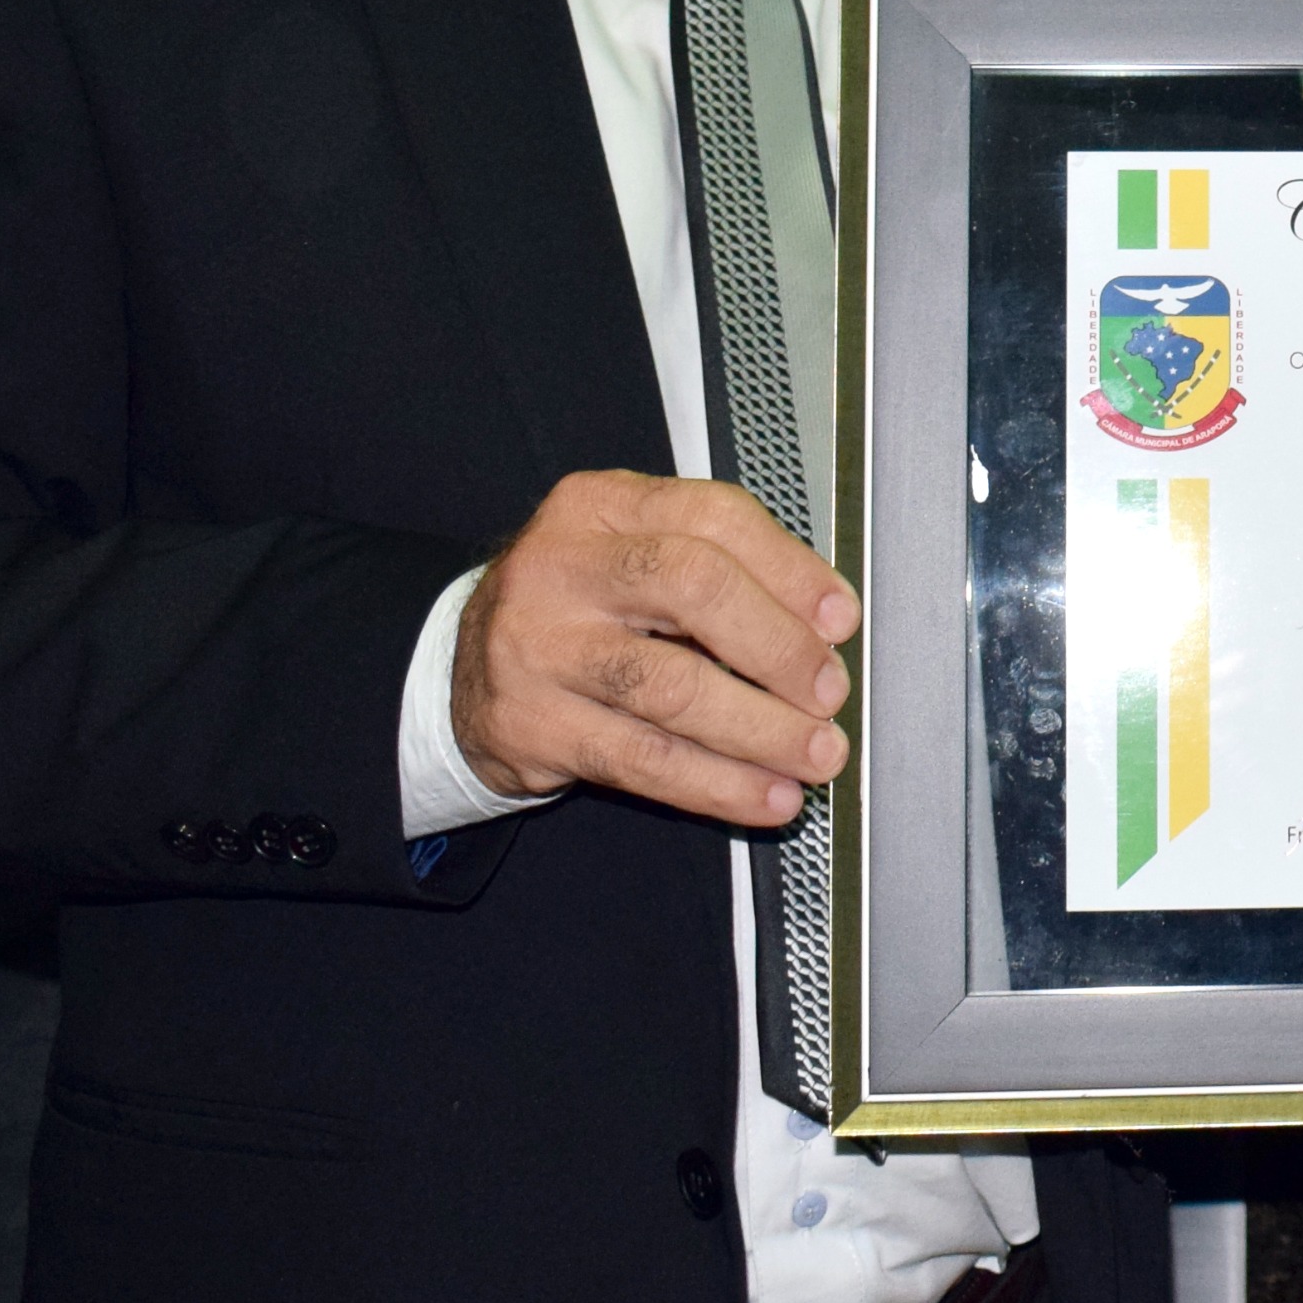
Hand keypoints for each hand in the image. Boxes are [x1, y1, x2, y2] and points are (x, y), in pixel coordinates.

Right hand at [450, 472, 855, 825]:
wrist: (461, 667)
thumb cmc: (580, 607)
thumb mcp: (633, 555)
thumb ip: (720, 570)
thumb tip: (825, 624)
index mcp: (600, 506)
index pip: (713, 518)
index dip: (791, 571)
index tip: (840, 620)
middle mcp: (562, 566)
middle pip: (692, 588)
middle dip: (779, 646)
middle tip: (829, 693)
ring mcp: (539, 646)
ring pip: (672, 688)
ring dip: (762, 730)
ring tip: (815, 756)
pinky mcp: (531, 724)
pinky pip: (643, 760)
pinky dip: (718, 784)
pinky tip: (766, 796)